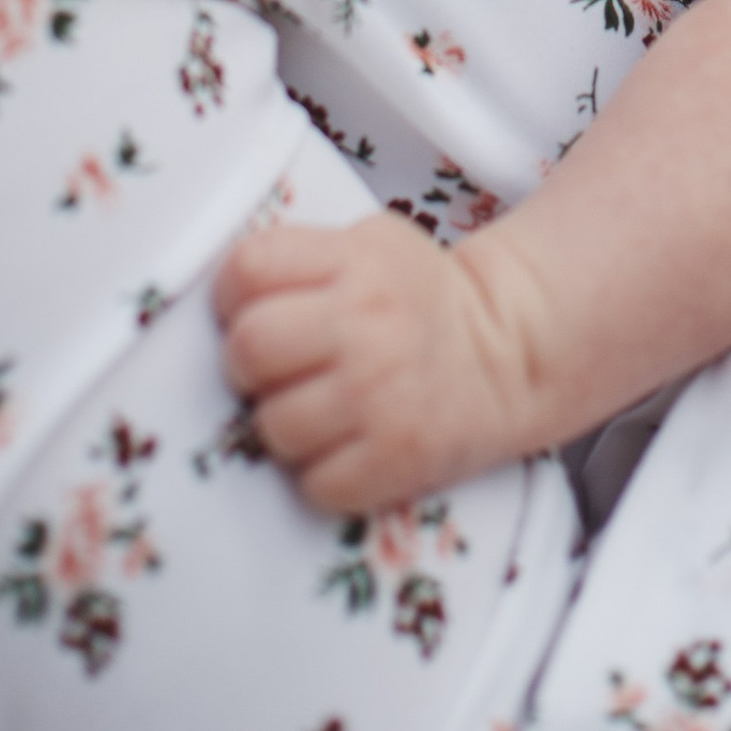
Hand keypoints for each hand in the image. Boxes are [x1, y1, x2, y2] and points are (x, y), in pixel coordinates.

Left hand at [214, 212, 514, 513]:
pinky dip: (322, 475)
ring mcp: (381, 395)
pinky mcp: (397, 458)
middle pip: (248, 349)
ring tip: (319, 411)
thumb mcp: (370, 245)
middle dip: (250, 367)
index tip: (257, 310)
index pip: (247, 269)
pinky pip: (314, 485)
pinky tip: (347, 447)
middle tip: (281, 371)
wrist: (508, 353)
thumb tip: (221, 299)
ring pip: (272, 426)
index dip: (236, 296)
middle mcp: (367, 324)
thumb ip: (302, 259)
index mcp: (355, 260)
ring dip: (284, 426)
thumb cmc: (418, 300)